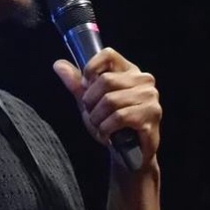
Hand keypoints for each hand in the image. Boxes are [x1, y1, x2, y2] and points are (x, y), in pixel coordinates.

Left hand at [53, 48, 161, 168]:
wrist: (128, 155)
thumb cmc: (111, 125)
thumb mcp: (90, 103)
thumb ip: (76, 84)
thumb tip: (58, 64)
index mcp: (129, 71)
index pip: (108, 54)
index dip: (91, 69)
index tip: (85, 87)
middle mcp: (143, 80)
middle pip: (105, 80)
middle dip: (91, 102)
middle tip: (93, 116)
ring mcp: (150, 97)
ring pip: (110, 100)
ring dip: (98, 119)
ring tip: (101, 127)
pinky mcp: (151, 115)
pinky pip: (119, 117)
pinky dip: (106, 129)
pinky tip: (107, 135)